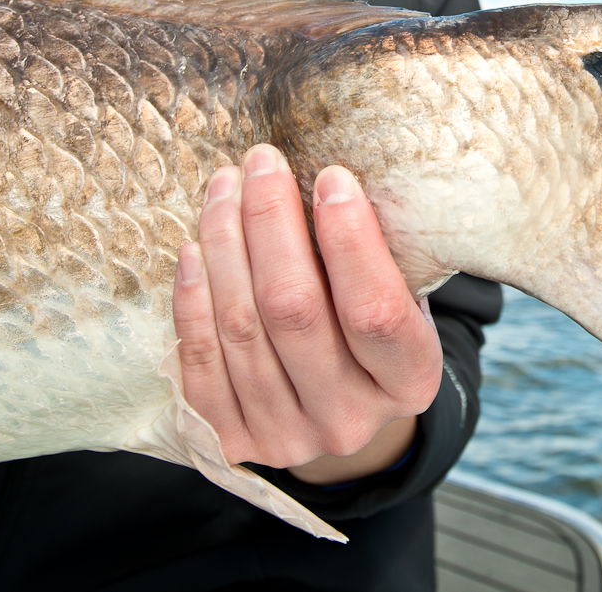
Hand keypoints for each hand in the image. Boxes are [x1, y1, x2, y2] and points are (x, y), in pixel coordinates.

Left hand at [172, 144, 443, 485]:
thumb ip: (373, 257)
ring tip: (223, 187)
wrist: (334, 407)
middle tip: (261, 162)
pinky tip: (194, 248)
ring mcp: (288, 436)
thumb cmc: (366, 326)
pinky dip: (193, 298)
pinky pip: (200, 361)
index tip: (330, 176)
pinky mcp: (233, 440)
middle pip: (293, 311)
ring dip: (224, 244)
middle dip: (271, 222)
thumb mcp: (398, 296)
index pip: (376, 311)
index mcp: (409, 380)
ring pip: (240, 327)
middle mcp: (350, 419)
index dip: (350, 241)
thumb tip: (326, 178)